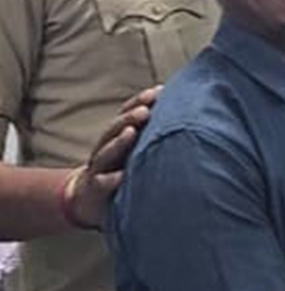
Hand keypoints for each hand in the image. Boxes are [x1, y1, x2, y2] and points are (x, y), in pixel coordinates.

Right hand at [67, 85, 160, 228]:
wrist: (89, 199)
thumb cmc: (121, 170)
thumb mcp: (135, 152)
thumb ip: (151, 136)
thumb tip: (188, 117)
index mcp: (119, 137)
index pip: (127, 115)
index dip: (139, 102)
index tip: (158, 91)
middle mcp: (107, 149)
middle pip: (115, 129)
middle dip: (130, 117)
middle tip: (146, 109)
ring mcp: (99, 168)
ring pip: (106, 152)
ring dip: (119, 141)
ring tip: (131, 131)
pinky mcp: (95, 189)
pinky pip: (102, 183)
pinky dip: (111, 180)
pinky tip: (122, 176)